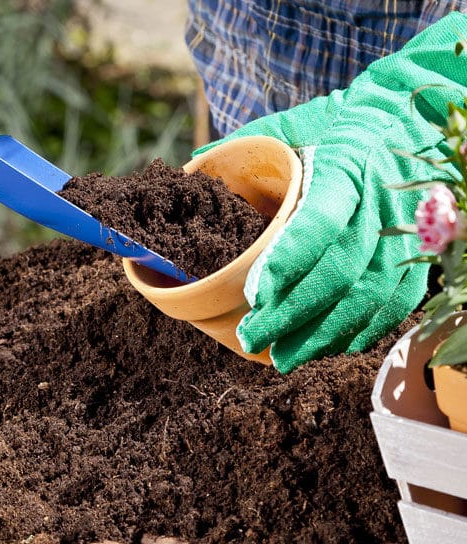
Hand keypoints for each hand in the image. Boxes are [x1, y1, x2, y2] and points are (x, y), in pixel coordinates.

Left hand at [195, 11, 466, 372]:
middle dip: (294, 315)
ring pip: (368, 297)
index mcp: (345, 169)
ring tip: (286, 357)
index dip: (288, 264)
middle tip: (255, 339)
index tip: (254, 297)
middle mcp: (378, 204)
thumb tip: (193, 166)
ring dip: (324, 335)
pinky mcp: (418, 253)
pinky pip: (396, 303)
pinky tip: (330, 346)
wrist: (413, 119)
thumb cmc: (344, 123)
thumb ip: (250, 144)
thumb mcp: (299, 121)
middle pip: (339, 272)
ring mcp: (404, 232)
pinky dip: (362, 331)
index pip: (318, 223)